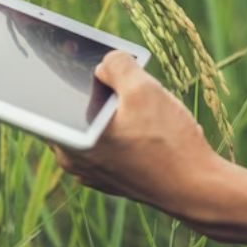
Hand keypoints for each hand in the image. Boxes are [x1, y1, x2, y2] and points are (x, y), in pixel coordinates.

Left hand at [50, 50, 232, 221]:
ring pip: (96, 125)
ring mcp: (92, 172)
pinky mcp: (112, 178)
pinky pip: (110, 142)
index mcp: (69, 140)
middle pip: (75, 109)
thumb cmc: (169, 143)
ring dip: (114, 110)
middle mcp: (73, 160)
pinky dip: (123, 129)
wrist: (198, 189)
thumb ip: (116, 65)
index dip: (61, 73)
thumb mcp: (144, 89)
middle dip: (96, 90)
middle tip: (120, 77)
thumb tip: (104, 63)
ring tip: (143, 105)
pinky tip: (150, 125)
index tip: (73, 57)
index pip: (48, 98)